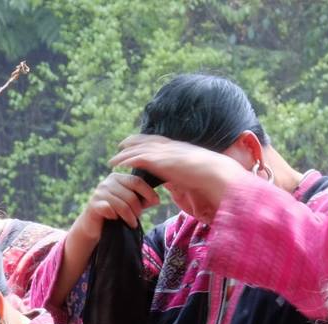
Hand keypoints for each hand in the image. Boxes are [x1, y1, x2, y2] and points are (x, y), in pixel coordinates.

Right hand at [74, 172, 161, 240]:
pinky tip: (116, 220)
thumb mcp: (130, 204)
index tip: (157, 201)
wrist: (93, 225)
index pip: (136, 181)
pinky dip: (116, 217)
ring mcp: (99, 193)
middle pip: (131, 194)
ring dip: (130, 217)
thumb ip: (142, 200)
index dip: (148, 191)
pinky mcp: (93, 204)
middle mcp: (107, 182)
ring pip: (122, 205)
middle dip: (138, 208)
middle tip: (138, 217)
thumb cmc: (114, 213)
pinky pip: (111, 210)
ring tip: (132, 223)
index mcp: (117, 178)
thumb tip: (156, 200)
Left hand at [109, 135, 242, 222]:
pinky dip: (128, 160)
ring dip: (125, 154)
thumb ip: (184, 170)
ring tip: (114, 159)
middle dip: (133, 142)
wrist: (214, 172)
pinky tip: (119, 164)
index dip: (146, 140)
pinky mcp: (161, 161)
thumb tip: (181, 177)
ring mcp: (165, 152)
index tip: (137, 141)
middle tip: (121, 144)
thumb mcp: (194, 169)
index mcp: (178, 147)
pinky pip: (139, 158)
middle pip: (146, 141)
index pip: (158, 140)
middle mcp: (170, 146)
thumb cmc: (209, 174)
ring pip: (139, 150)